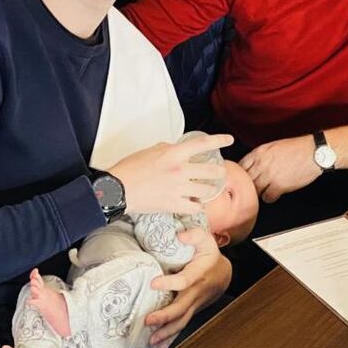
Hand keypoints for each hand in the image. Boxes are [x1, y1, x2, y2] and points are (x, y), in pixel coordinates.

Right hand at [109, 133, 231, 214]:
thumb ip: (170, 149)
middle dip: (218, 173)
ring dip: (209, 190)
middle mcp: (180, 170)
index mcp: (174, 153)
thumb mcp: (152, 150)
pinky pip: (195, 207)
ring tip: (206, 190)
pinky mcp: (173, 205)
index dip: (219, 140)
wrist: (118, 189)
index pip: (203, 144)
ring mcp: (178, 189)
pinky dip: (196, 206)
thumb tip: (180, 151)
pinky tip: (194, 204)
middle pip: (212, 171)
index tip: (229, 139)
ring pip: (206, 190)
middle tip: (219, 173)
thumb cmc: (131, 167)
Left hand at [145, 227, 230, 344]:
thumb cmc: (209, 255)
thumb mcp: (205, 239)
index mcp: (198, 274)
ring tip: (151, 339)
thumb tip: (180, 235)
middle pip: (181, 308)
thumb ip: (194, 235)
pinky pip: (180, 326)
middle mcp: (196, 293)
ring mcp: (193, 305)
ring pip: (181, 321)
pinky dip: (169, 340)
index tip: (154, 282)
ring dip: (166, 333)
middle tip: (148, 320)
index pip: (185, 281)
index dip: (170, 283)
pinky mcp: (190, 311)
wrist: (222, 274)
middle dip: (165, 316)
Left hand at [239, 135, 319, 202]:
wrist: (314, 152)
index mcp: (259, 152)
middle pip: (245, 179)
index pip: (240, 165)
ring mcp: (269, 175)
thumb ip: (260, 155)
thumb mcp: (273, 146)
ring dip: (258, 192)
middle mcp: (262, 163)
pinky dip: (269, 197)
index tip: (241, 178)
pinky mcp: (279, 186)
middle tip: (251, 187)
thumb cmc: (297, 148)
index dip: (240, 174)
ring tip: (264, 190)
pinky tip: (273, 193)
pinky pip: (267, 197)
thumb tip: (252, 165)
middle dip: (247, 184)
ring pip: (254, 190)